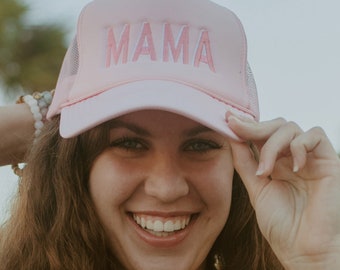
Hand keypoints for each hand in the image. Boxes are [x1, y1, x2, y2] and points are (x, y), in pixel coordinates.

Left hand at [228, 116, 339, 269]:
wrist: (303, 251)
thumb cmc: (282, 226)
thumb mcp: (256, 189)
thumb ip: (246, 163)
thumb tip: (232, 139)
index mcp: (276, 164)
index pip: (262, 135)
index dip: (246, 125)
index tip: (227, 118)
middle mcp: (292, 158)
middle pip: (275, 126)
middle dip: (254, 126)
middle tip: (236, 128)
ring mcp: (310, 159)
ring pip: (290, 128)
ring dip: (272, 144)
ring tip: (265, 171)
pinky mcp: (329, 162)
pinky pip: (316, 135)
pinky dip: (299, 145)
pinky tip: (292, 167)